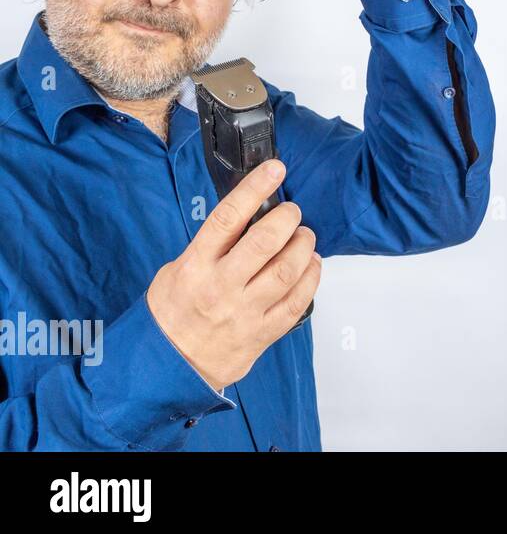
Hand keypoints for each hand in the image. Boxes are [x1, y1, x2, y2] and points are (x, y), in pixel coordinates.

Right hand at [146, 159, 321, 389]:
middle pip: (266, 242)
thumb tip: (248, 216)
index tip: (274, 169)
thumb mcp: (177, 269)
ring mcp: (244, 312)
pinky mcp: (263, 332)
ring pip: (288, 270)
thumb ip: (212, 245)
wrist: (168, 364)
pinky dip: (311, 278)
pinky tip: (310, 266)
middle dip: (288, 219)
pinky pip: (298, 301)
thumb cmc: (173, 311)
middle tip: (293, 212)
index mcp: (195, 265)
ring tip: (304, 237)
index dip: (254, 188)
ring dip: (304, 246)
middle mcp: (221, 287)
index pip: (228, 218)